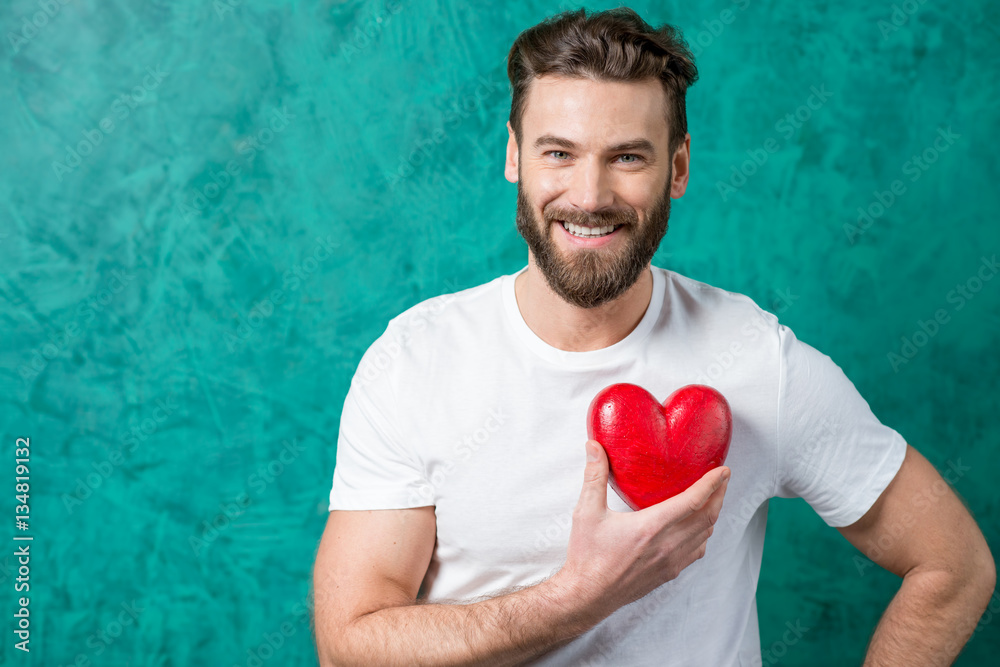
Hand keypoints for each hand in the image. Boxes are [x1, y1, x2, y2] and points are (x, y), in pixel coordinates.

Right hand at [552, 439, 730, 619]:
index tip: (723, 471)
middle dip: (719, 496)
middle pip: (707, 517)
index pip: (692, 501)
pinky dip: (703, 536)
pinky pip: (696, 552)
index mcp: (651, 526)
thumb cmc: (587, 556)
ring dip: (712, 515)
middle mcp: (667, 545)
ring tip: (713, 500)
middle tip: (723, 479)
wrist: (587, 595)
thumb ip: (593, 476)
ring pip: (704, 535)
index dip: (712, 484)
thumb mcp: (587, 512)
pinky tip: (697, 529)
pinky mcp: (668, 573)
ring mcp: (671, 562)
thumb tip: (594, 447)